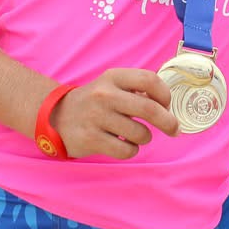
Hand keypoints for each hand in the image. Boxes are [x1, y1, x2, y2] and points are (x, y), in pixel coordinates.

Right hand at [51, 69, 179, 159]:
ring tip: (135, 135)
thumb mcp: (112, 85)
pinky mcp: (90, 139)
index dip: (164, 94)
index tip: (166, 104)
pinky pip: (126, 150)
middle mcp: (104, 95)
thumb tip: (168, 107)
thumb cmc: (95, 102)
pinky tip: (123, 145)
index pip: (149, 80)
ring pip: (140, 133)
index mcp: (113, 77)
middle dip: (168, 122)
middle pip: (149, 109)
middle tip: (174, 130)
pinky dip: (131, 150)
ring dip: (145, 138)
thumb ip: (137, 90)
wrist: (55, 116)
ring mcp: (95, 117)